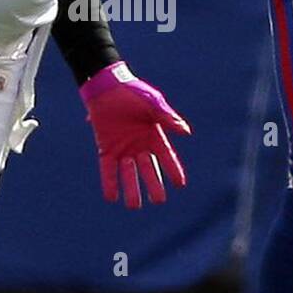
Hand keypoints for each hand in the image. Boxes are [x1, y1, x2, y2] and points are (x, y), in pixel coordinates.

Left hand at [80, 63, 191, 208]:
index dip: (173, 170)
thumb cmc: (132, 93)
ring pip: (129, 174)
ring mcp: (122, 149)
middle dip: (154, 185)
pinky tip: (111, 197)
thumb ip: (167, 118)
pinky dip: (109, 183)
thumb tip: (186, 131)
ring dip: (131, 188)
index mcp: (154, 136)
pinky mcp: (106, 148)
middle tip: (158, 200)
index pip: (166, 157)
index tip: (180, 185)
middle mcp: (139, 146)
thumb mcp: (153, 104)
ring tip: (134, 206)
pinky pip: (108, 169)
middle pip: (149, 170)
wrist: (107, 87)